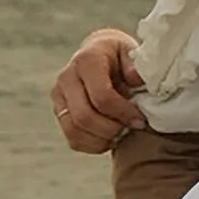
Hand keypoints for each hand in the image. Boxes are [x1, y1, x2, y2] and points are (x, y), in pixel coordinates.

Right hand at [50, 31, 144, 153]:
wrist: (102, 54)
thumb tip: (136, 79)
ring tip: (121, 134)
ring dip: (102, 140)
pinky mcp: (59, 111)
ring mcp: (59, 95)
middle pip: (84, 116)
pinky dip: (93, 145)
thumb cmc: (121, 56)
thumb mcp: (132, 52)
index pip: (101, 96)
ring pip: (75, 131)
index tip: (140, 120)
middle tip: (131, 129)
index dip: (123, 113)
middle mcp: (67, 77)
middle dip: (112, 129)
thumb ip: (135, 66)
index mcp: (87, 60)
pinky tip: (110, 138)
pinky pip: (73, 139)